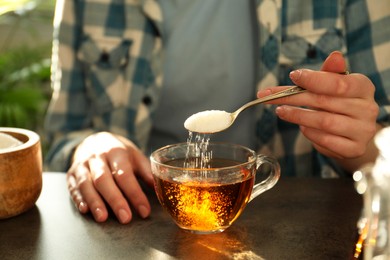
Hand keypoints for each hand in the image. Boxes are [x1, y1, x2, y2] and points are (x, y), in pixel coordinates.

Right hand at [67, 132, 153, 223]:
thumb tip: (159, 188)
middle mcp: (97, 158)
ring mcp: (82, 165)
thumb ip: (146, 172)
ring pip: (86, 184)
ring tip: (103, 218)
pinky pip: (73, 187)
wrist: (94, 140)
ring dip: (94, 202)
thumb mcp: (135, 156)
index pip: (126, 175)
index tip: (144, 211)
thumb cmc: (119, 152)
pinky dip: (78, 199)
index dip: (135, 194)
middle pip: (104, 180)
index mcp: (116, 152)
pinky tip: (85, 210)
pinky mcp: (71, 174)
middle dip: (115, 200)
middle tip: (125, 218)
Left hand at [257, 51, 378, 169]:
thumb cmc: (341, 104)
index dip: (313, 79)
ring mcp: (362, 130)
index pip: (337, 83)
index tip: (293, 75)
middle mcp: (366, 108)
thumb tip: (335, 56)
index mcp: (363, 87)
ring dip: (297, 116)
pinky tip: (302, 127)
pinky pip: (325, 140)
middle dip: (292, 97)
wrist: (355, 133)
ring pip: (323, 122)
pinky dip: (309, 133)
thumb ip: (330, 73)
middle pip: (323, 101)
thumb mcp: (336, 85)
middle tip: (269, 96)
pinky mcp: (353, 148)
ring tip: (281, 111)